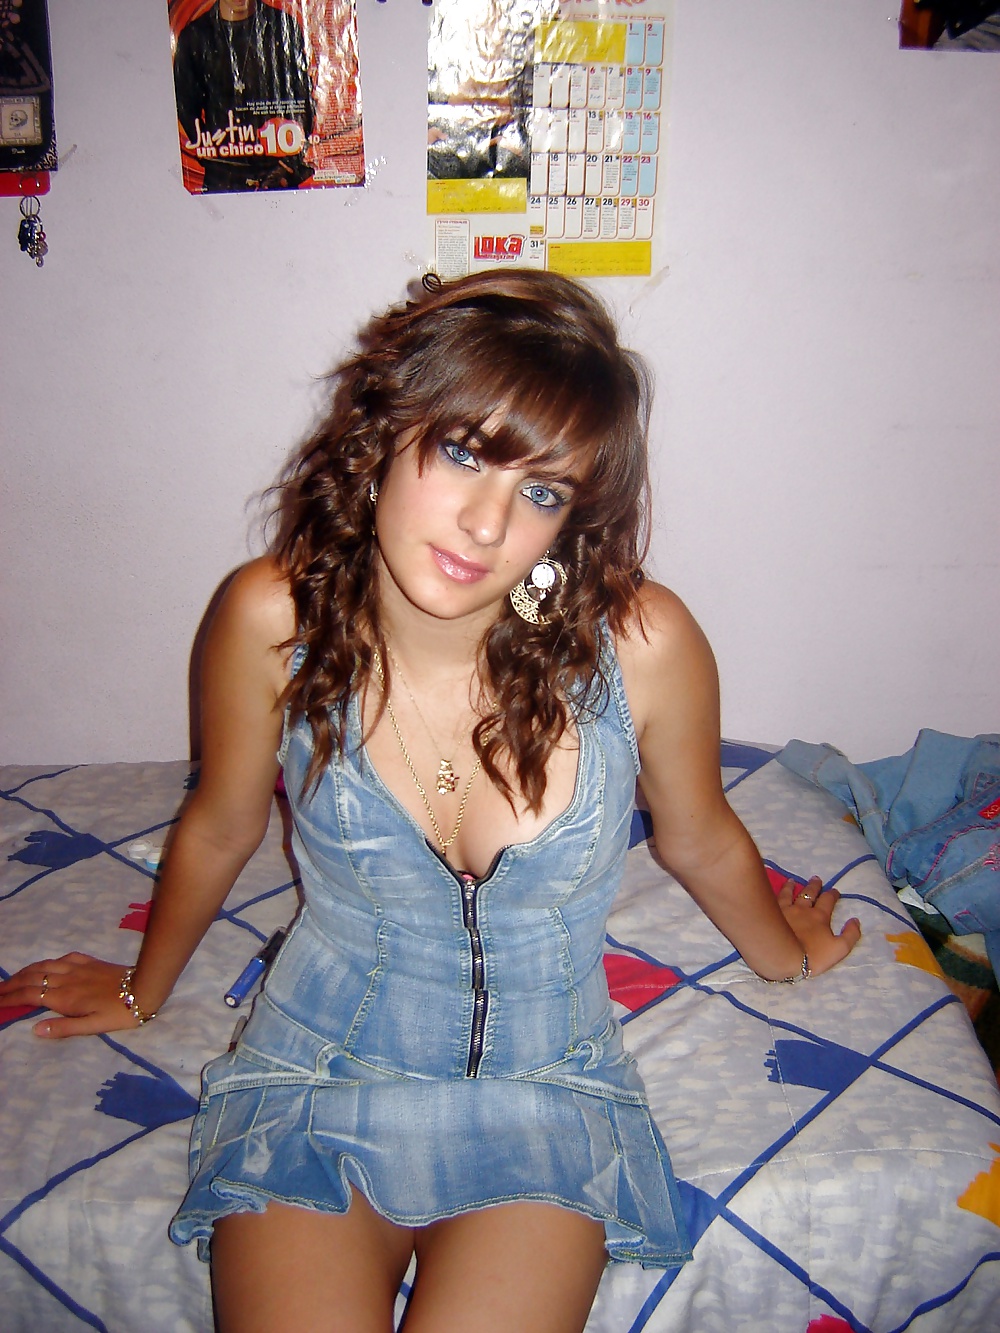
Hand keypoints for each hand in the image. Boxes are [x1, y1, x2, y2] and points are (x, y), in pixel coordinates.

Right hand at [0, 953, 141, 1037]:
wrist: (144, 987)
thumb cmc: (120, 1012)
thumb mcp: (93, 1027)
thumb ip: (64, 1028)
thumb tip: (35, 1029)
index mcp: (65, 997)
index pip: (30, 995)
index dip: (10, 997)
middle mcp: (67, 979)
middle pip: (32, 978)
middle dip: (11, 983)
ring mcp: (78, 968)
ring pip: (45, 966)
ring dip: (25, 971)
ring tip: (13, 978)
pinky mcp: (90, 961)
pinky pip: (63, 958)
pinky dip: (48, 962)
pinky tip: (47, 965)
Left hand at [776, 877, 861, 976]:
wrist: (782, 954)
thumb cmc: (812, 955)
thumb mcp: (839, 949)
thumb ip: (850, 935)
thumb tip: (855, 920)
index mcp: (819, 917)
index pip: (828, 901)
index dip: (832, 895)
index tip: (835, 891)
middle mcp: (802, 909)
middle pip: (809, 894)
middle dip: (814, 886)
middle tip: (816, 879)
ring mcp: (785, 910)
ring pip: (789, 894)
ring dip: (792, 886)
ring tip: (792, 881)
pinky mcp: (771, 913)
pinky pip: (775, 899)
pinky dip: (777, 892)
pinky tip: (774, 890)